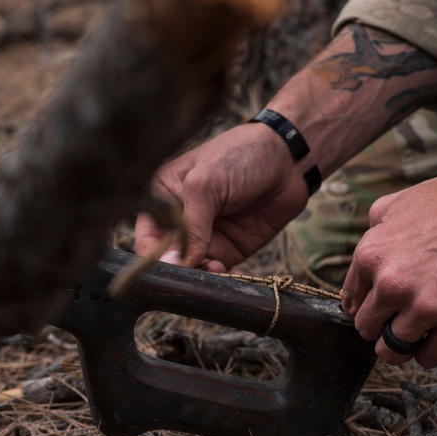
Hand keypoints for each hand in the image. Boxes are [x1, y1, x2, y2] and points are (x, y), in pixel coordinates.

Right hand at [134, 122, 310, 271]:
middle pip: (169, 259)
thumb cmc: (241, 157)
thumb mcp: (207, 183)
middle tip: (198, 269)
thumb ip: (191, 225)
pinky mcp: (229, 250)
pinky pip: (218, 273)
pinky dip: (222, 279)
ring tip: (218, 268)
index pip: (147, 236)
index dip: (155, 256)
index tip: (171, 266)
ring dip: (203, 276)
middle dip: (181, 270)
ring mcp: (205, 237)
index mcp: (162, 197)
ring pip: (193, 270)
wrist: (289, 160)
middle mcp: (180, 220)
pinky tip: (230, 273)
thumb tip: (178, 263)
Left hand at [341, 161, 436, 367]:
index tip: (379, 307)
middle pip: (368, 329)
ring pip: (392, 351)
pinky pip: (429, 358)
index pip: (351, 301)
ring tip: (416, 331)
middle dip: (380, 325)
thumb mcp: (399, 202)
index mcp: (371, 256)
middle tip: (398, 318)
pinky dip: (430, 352)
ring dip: (402, 344)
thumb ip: (374, 228)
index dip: (365, 305)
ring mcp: (426, 308)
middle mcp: (392, 285)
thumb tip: (367, 248)